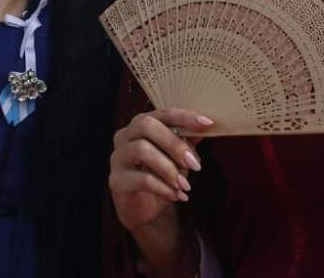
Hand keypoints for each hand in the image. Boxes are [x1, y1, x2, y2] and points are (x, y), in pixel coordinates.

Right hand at [109, 108, 212, 231]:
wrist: (141, 208)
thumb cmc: (159, 177)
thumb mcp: (176, 158)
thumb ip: (186, 142)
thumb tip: (205, 128)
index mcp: (140, 126)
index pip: (161, 113)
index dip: (183, 117)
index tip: (206, 123)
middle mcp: (125, 137)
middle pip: (146, 126)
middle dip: (174, 143)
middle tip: (195, 164)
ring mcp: (118, 158)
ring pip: (141, 149)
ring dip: (169, 168)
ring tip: (185, 185)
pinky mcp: (117, 181)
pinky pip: (141, 179)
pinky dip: (163, 188)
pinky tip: (176, 196)